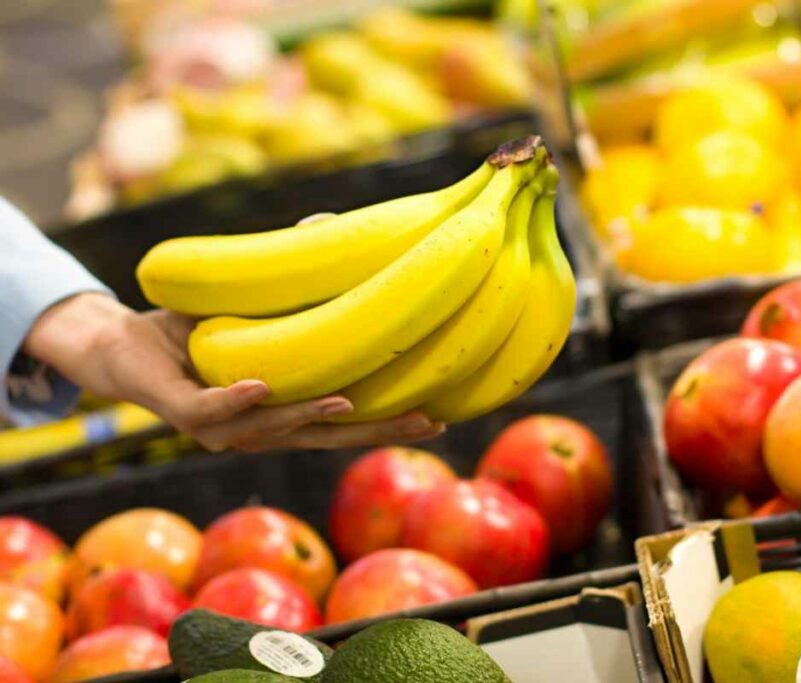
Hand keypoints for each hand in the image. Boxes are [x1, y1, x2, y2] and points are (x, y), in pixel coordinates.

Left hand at [23, 294, 444, 451]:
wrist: (123, 345)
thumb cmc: (197, 326)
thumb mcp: (256, 304)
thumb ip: (296, 282)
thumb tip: (328, 224)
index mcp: (284, 413)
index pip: (346, 424)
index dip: (390, 423)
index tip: (440, 417)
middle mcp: (259, 430)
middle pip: (326, 438)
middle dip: (376, 431)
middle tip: (427, 423)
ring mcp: (221, 427)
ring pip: (274, 429)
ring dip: (312, 417)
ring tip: (352, 404)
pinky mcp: (181, 412)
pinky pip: (212, 409)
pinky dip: (236, 399)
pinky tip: (261, 386)